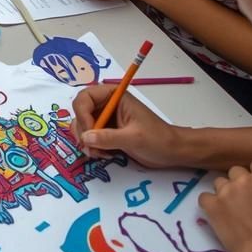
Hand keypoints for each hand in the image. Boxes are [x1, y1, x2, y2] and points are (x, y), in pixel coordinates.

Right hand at [71, 86, 185, 166]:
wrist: (171, 152)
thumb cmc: (157, 138)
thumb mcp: (133, 137)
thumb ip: (108, 137)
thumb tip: (85, 138)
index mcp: (114, 97)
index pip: (85, 98)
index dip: (82, 114)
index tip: (89, 132)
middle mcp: (107, 105)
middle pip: (79, 112)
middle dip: (83, 131)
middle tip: (91, 147)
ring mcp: (106, 120)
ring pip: (82, 127)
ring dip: (86, 142)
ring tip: (99, 154)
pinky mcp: (107, 133)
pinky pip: (89, 138)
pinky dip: (92, 147)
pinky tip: (104, 155)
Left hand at [198, 162, 251, 251]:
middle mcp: (244, 179)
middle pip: (235, 172)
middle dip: (239, 184)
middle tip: (244, 202)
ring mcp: (226, 192)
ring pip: (219, 183)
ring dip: (225, 194)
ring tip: (232, 212)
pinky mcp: (212, 206)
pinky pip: (204, 198)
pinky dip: (210, 205)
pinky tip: (219, 216)